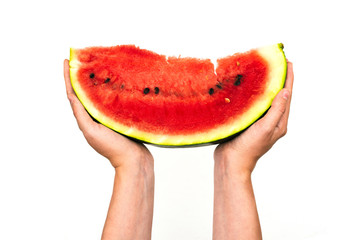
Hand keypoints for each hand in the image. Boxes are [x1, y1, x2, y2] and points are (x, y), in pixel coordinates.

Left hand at [63, 59, 152, 169]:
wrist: (134, 160)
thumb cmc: (113, 148)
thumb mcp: (92, 131)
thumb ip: (82, 115)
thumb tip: (71, 96)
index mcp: (86, 118)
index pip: (74, 93)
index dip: (68, 77)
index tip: (67, 60)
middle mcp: (95, 116)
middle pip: (86, 91)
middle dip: (82, 75)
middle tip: (83, 59)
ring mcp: (108, 117)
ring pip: (100, 94)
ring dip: (97, 80)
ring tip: (99, 66)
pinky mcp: (121, 117)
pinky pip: (114, 100)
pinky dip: (112, 89)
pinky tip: (118, 82)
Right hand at [214, 61, 293, 175]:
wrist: (231, 162)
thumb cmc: (248, 148)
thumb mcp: (265, 128)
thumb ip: (276, 110)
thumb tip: (285, 91)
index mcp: (280, 123)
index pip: (287, 96)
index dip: (288, 78)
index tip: (288, 62)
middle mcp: (272, 122)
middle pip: (279, 96)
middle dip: (280, 79)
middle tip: (278, 62)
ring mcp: (261, 123)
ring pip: (267, 100)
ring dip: (268, 85)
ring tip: (266, 71)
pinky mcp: (250, 123)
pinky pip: (256, 105)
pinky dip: (256, 94)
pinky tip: (250, 89)